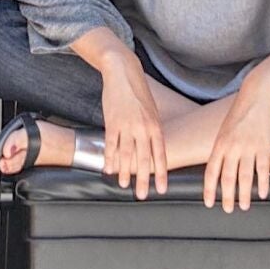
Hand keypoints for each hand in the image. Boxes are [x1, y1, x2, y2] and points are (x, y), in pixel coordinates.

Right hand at [98, 54, 167, 199]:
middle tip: (142, 195)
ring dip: (125, 172)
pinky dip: (109, 158)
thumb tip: (154, 148)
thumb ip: (152, 130)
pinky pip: (111, 144)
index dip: (161, 173)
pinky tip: (108, 168)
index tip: (161, 189)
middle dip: (143, 179)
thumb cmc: (138, 92)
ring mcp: (127, 125)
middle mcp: (143, 128)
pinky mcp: (112, 122)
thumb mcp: (151, 111)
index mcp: (155, 125)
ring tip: (124, 185)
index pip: (160, 154)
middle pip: (144, 159)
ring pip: (127, 154)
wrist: (123, 72)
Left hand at [203, 80, 269, 211]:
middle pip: (227, 178)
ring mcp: (248, 146)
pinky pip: (262, 169)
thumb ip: (223, 147)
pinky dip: (262, 183)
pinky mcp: (264, 145)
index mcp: (220, 143)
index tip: (209, 202)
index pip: (211, 171)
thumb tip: (220, 166)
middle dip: (226, 197)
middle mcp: (232, 146)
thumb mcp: (226, 128)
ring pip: (244, 177)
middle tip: (228, 210)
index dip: (209, 189)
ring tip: (244, 206)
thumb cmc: (242, 111)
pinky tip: (263, 194)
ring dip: (244, 195)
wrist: (258, 94)